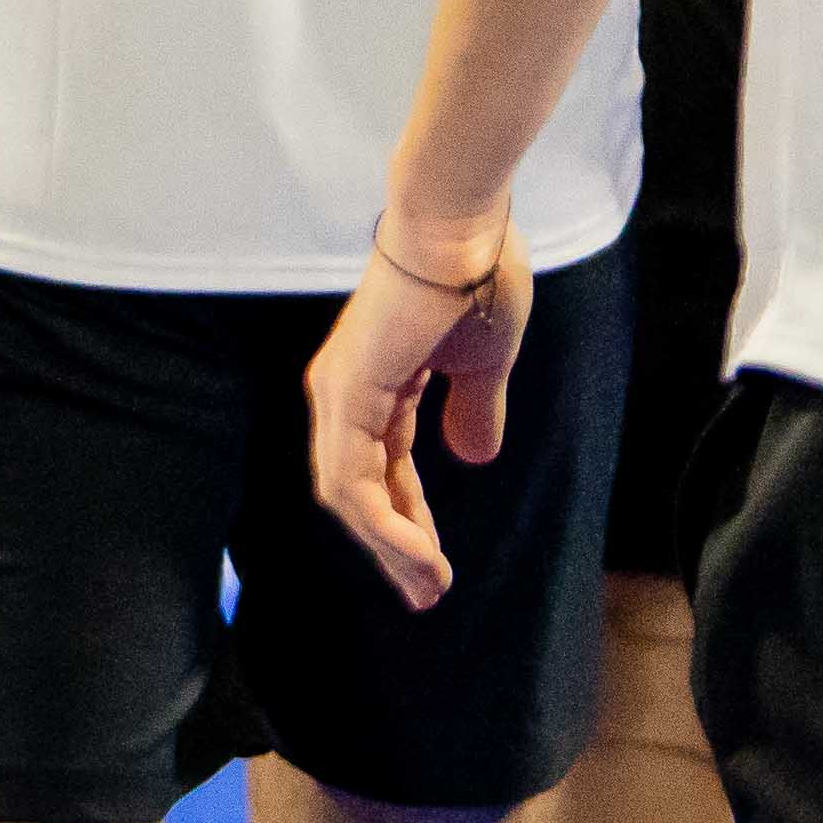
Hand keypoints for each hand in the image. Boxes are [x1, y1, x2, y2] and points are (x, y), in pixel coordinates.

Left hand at [305, 216, 530, 609]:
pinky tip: (418, 557)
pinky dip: (385, 527)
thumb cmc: (478, 275)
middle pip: (358, 491)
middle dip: (394, 547)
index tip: (435, 567)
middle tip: (427, 594)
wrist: (466, 228)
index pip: (382, 468)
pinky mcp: (347, 397)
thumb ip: (474, 409)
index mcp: (375, 381)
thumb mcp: (483, 361)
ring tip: (432, 589)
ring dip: (391, 550)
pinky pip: (355, 484)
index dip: (408, 519)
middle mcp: (345, 392)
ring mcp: (339, 395)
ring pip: (350, 498)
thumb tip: (476, 457)